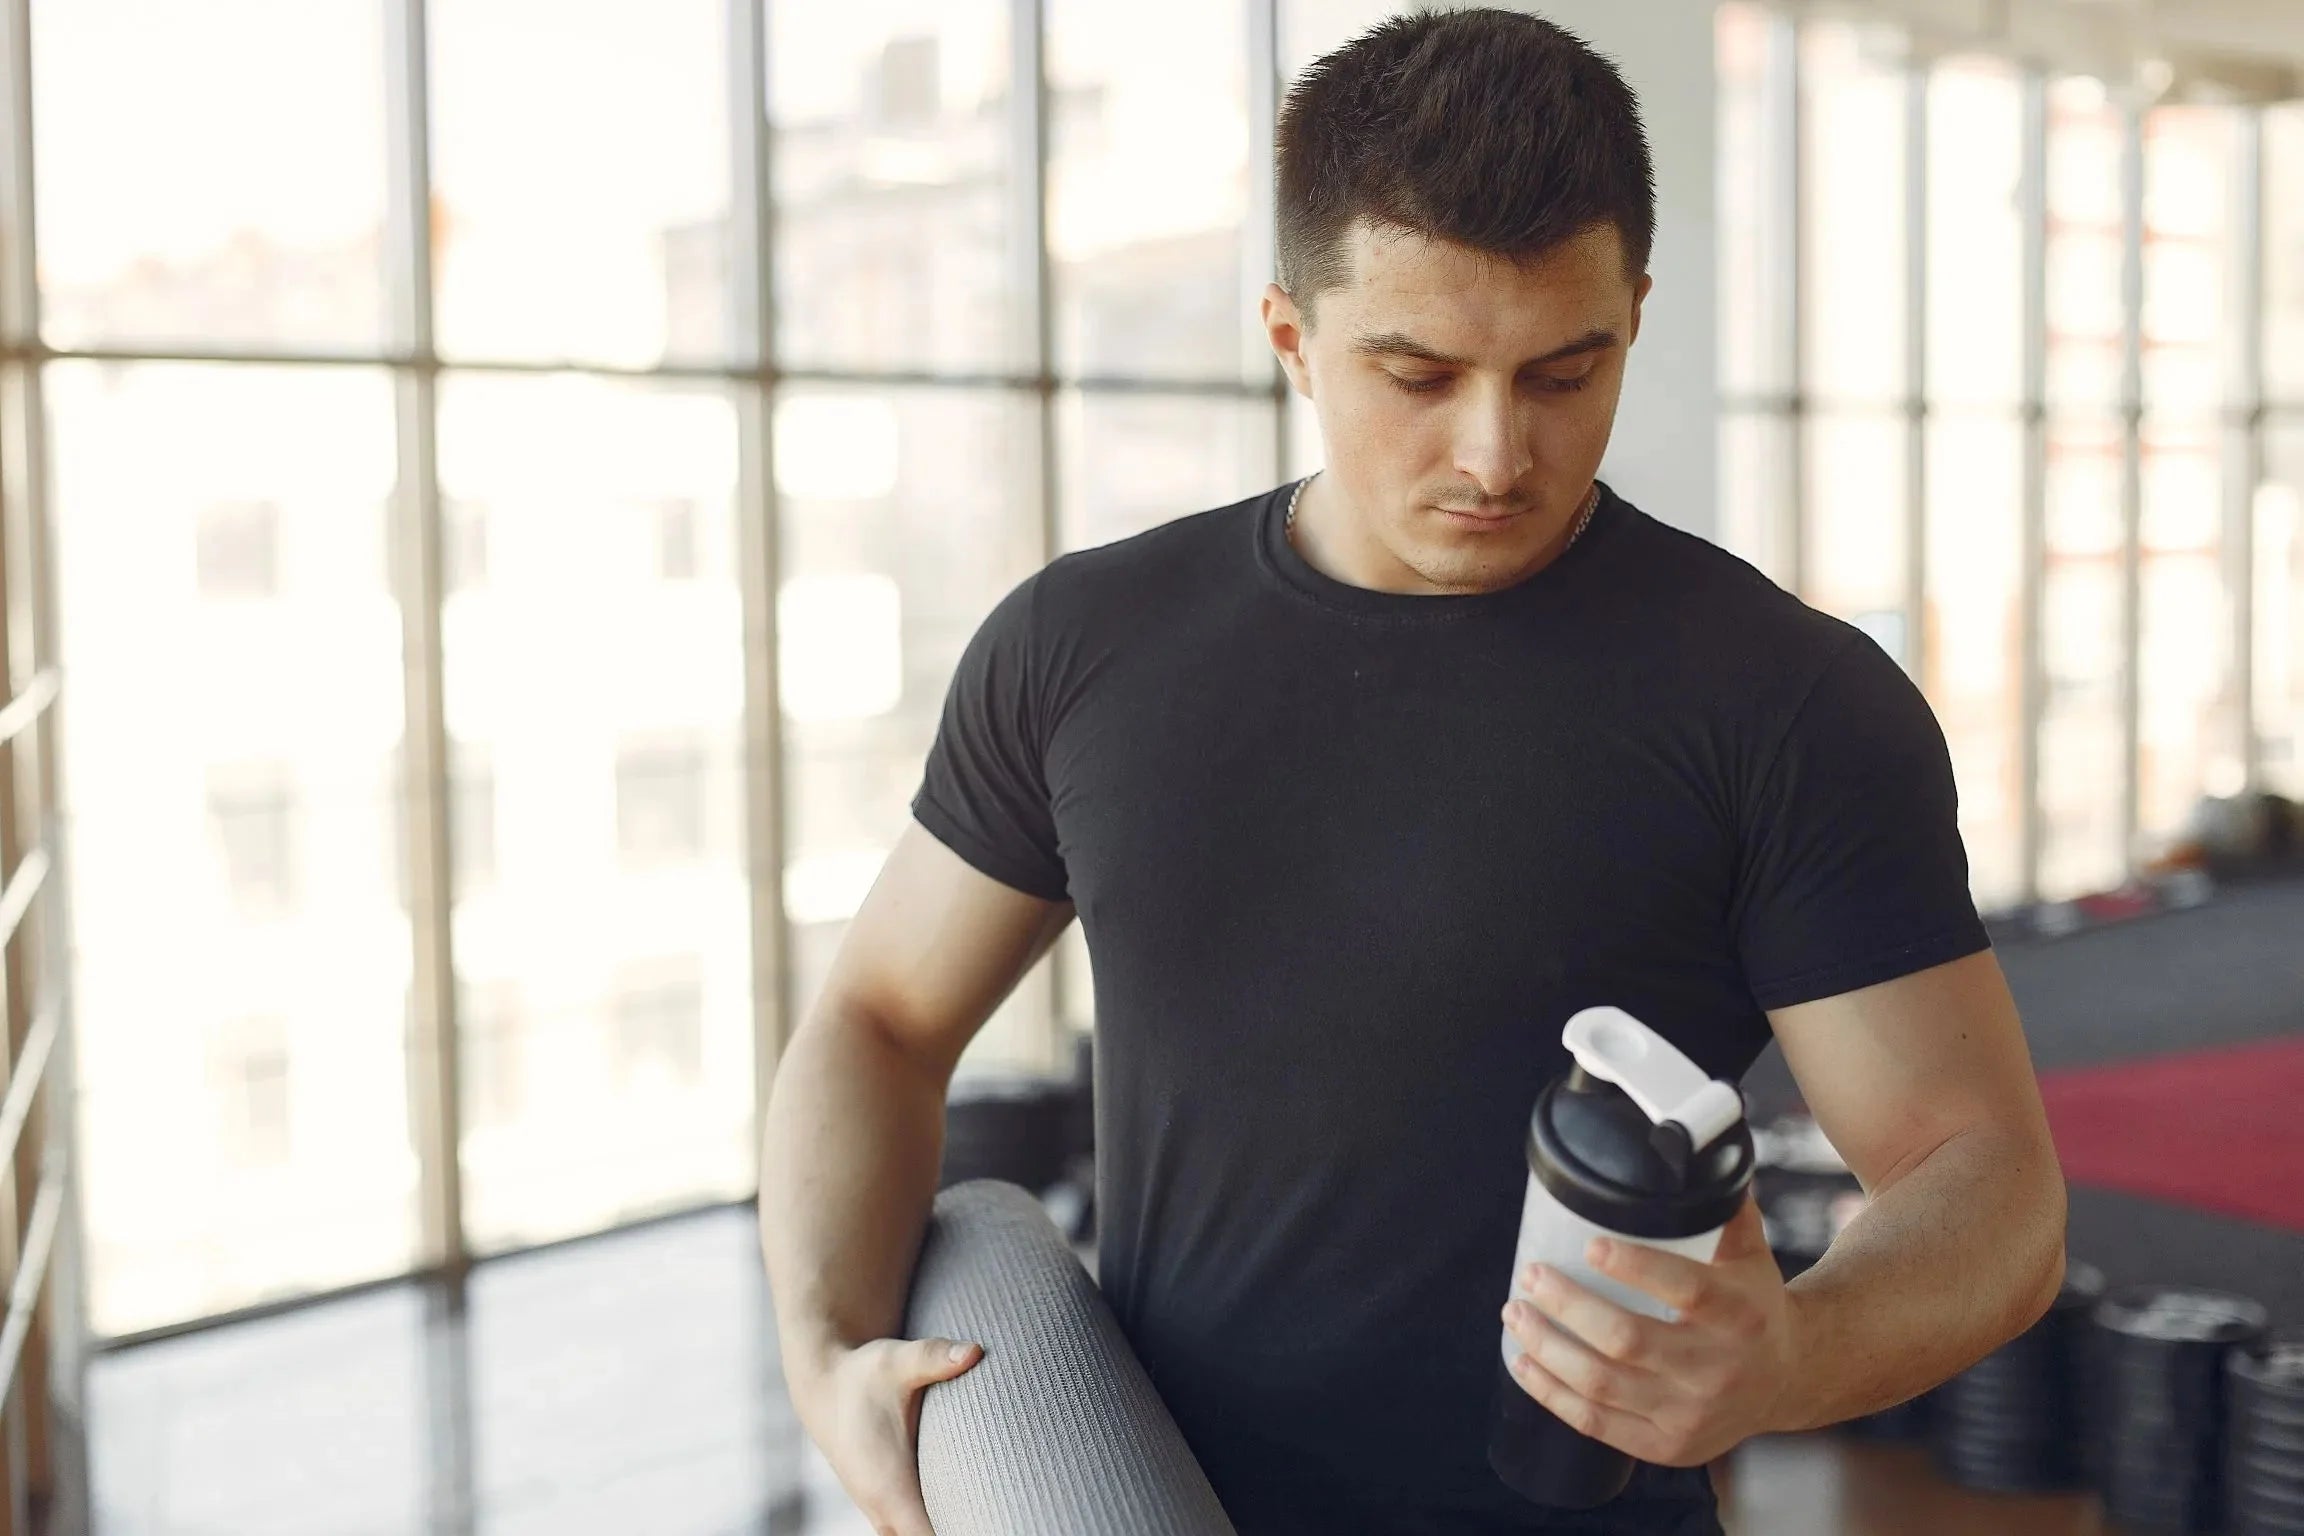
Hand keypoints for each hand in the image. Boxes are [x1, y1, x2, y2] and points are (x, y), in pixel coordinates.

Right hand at [796, 1335, 984, 1535]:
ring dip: (949, 1524)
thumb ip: (935, 1357)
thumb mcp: (898, 1361)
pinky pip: (911, 1531)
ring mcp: (882, 1512)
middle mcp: (884, 1510)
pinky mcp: (884, 1504)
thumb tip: (975, 1350)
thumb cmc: (863, 1374)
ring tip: (988, 1509)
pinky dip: (935, 1524)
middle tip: (1006, 1513)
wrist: (825, 1384)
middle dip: (966, 1528)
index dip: (967, 1530)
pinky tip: (963, 1507)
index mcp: (890, 1490)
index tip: (998, 1518)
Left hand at [1500, 1197, 1795, 1467]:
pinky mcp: (1666, 1445)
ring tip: (1514, 1313)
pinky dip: (1552, 1393)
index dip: (1633, 1267)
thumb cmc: (1753, 1304)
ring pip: (1602, 1384)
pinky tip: (1524, 1362)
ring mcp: (1690, 1414)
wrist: (1788, 1379)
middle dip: (1567, 1305)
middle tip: (1531, 1275)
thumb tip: (1686, 1145)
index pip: (1683, 1289)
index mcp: (1739, 1313)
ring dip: (1546, 1348)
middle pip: (1627, 1340)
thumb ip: (1719, 1203)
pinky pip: (1596, 1422)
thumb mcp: (1751, 1252)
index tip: (1589, 1245)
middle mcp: (1716, 1369)